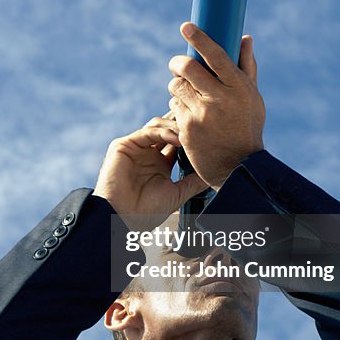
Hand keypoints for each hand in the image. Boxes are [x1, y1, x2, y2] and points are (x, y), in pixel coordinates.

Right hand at [93, 115, 207, 226]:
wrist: (123, 218)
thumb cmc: (147, 212)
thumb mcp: (177, 194)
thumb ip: (194, 182)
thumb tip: (216, 174)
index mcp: (160, 164)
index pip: (177, 142)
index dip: (190, 136)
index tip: (208, 134)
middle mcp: (148, 153)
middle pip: (166, 130)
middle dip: (181, 124)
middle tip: (199, 121)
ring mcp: (136, 148)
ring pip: (157, 126)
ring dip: (174, 127)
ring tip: (189, 133)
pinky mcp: (124, 145)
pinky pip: (146, 132)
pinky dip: (163, 132)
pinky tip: (177, 138)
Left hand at [168, 22, 265, 188]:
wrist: (238, 167)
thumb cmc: (247, 127)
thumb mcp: (253, 98)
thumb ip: (247, 67)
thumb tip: (245, 37)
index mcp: (239, 88)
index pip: (216, 56)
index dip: (199, 38)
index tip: (186, 26)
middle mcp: (220, 99)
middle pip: (188, 67)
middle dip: (178, 62)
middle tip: (178, 64)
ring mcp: (201, 115)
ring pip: (176, 86)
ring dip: (177, 84)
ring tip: (186, 91)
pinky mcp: (187, 129)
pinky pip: (173, 106)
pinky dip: (177, 104)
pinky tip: (187, 111)